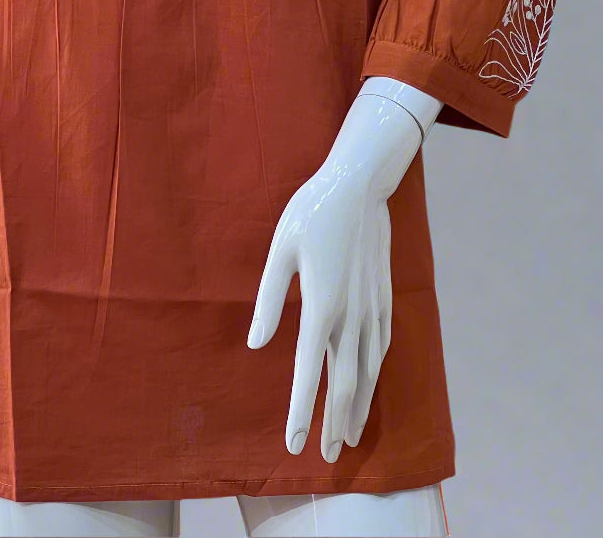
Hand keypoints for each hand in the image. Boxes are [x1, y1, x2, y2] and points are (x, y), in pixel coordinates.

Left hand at [246, 169, 391, 462]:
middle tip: (325, 457)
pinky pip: (381, 347)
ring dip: (359, 407)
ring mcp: (373, 307)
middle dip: (334, 423)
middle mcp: (351, 315)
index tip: (295, 445)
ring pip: (369, 371)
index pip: (309, 372)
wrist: (359, 185)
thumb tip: (257, 346)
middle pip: (345, 383)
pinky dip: (375, 375)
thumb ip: (269, 300)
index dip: (302, 412)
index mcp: (321, 305)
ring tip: (350, 437)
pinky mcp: (384, 297)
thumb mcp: (280, 249)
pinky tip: (369, 386)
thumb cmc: (311, 212)